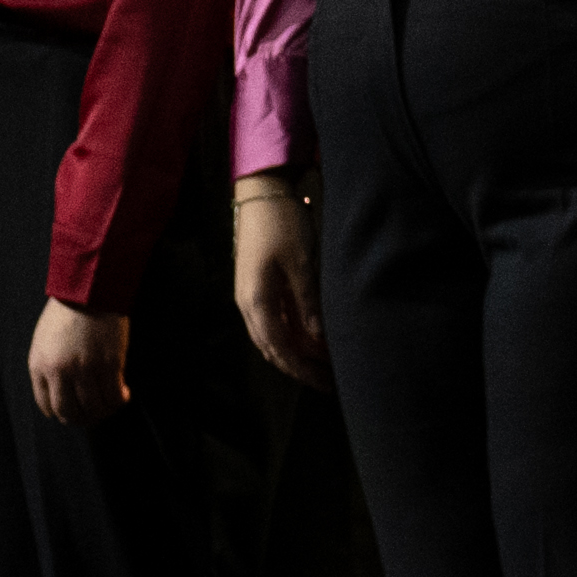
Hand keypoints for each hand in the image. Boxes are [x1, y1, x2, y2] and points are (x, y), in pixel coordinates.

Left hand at [29, 294, 127, 425]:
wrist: (89, 290)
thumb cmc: (67, 312)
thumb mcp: (43, 342)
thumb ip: (48, 368)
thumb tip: (61, 392)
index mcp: (40, 366)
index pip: (46, 406)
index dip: (62, 413)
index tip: (73, 411)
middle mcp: (60, 371)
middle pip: (69, 413)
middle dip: (81, 419)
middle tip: (92, 415)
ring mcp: (85, 369)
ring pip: (94, 408)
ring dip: (103, 411)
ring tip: (110, 404)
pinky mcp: (109, 364)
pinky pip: (114, 396)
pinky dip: (119, 400)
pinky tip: (123, 394)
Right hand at [234, 182, 325, 384]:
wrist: (261, 192)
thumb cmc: (281, 224)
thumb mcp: (300, 264)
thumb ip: (308, 303)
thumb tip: (318, 340)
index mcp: (256, 302)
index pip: (279, 349)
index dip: (302, 370)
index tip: (324, 383)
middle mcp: (249, 305)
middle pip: (273, 349)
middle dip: (299, 368)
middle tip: (327, 382)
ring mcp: (252, 296)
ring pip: (273, 337)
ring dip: (296, 353)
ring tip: (323, 366)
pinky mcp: (259, 287)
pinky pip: (274, 321)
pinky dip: (292, 335)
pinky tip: (312, 340)